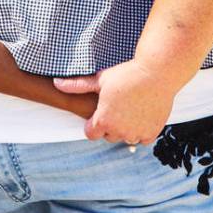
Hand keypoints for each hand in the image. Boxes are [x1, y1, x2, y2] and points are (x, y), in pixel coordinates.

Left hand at [54, 59, 175, 145]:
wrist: (156, 74)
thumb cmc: (126, 75)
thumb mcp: (100, 80)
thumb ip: (77, 86)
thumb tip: (56, 83)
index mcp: (103, 120)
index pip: (91, 134)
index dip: (93, 123)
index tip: (100, 111)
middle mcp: (119, 131)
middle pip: (108, 135)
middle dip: (110, 124)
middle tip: (116, 105)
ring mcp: (136, 133)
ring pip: (125, 137)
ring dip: (125, 128)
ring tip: (129, 108)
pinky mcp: (151, 133)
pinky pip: (142, 138)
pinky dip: (141, 130)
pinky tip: (140, 114)